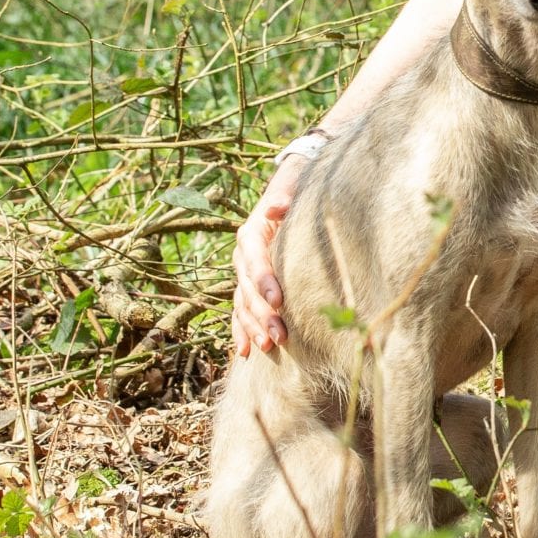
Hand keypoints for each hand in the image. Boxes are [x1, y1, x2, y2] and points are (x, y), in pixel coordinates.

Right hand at [231, 155, 308, 356]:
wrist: (290, 194)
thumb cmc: (297, 191)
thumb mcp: (293, 186)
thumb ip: (285, 195)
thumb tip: (275, 208)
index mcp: (252, 234)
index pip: (256, 259)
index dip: (264, 280)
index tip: (278, 300)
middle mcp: (244, 256)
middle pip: (249, 289)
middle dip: (263, 313)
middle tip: (279, 335)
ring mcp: (244, 274)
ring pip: (243, 304)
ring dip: (253, 326)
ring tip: (267, 346)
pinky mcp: (249, 287)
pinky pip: (240, 312)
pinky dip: (242, 331)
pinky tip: (246, 351)